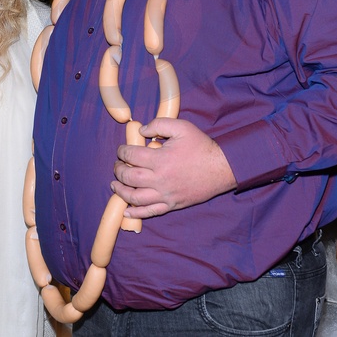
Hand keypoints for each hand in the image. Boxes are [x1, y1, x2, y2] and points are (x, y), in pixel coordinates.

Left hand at [111, 118, 236, 218]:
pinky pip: (150, 212)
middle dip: (119, 170)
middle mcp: (160, 179)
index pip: (131, 156)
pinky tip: (127, 211)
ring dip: (121, 191)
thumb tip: (141, 131)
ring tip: (115, 184)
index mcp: (160, 159)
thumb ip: (159, 124)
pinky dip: (136, 213)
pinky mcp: (172, 205)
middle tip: (118, 165)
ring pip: (135, 198)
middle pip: (129, 177)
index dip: (122, 151)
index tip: (122, 149)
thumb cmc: (201, 146)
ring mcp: (165, 194)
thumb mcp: (181, 127)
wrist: (221, 168)